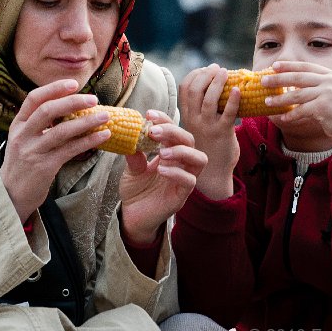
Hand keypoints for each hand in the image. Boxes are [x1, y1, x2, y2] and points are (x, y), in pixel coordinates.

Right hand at [0, 80, 113, 222]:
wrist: (10, 195)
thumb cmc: (22, 165)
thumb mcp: (24, 140)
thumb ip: (39, 125)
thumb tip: (68, 108)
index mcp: (18, 125)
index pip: (34, 98)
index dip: (54, 88)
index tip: (74, 84)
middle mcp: (23, 135)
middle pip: (48, 111)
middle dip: (72, 102)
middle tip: (93, 99)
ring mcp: (33, 151)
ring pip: (62, 131)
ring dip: (86, 122)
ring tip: (105, 117)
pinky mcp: (44, 167)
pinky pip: (70, 150)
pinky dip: (88, 141)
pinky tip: (102, 137)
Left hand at [118, 110, 206, 244]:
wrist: (132, 216)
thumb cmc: (136, 190)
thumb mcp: (131, 168)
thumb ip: (134, 154)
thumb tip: (132, 135)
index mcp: (170, 153)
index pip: (175, 131)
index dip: (165, 120)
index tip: (149, 114)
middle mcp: (181, 164)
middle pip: (189, 140)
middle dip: (173, 131)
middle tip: (153, 131)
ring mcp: (184, 180)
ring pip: (200, 159)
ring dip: (182, 151)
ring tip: (161, 152)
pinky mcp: (182, 196)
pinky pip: (190, 182)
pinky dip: (177, 173)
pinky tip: (161, 170)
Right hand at [179, 64, 239, 199]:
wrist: (213, 173)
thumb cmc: (208, 146)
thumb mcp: (197, 127)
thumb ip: (199, 110)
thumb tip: (213, 87)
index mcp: (187, 115)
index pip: (185, 88)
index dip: (195, 74)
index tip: (206, 69)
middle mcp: (194, 119)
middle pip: (195, 90)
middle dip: (206, 74)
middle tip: (218, 68)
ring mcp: (207, 126)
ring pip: (209, 99)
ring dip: (218, 82)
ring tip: (227, 72)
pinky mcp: (222, 133)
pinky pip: (228, 113)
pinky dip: (233, 99)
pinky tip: (239, 90)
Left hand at [263, 61, 331, 154]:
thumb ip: (317, 86)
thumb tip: (291, 84)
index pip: (306, 67)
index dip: (289, 65)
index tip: (274, 66)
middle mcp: (331, 81)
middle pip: (298, 77)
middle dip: (278, 79)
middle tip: (263, 81)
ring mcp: (328, 93)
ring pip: (297, 94)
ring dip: (280, 99)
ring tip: (266, 102)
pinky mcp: (324, 107)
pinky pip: (301, 110)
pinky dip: (291, 115)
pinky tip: (282, 118)